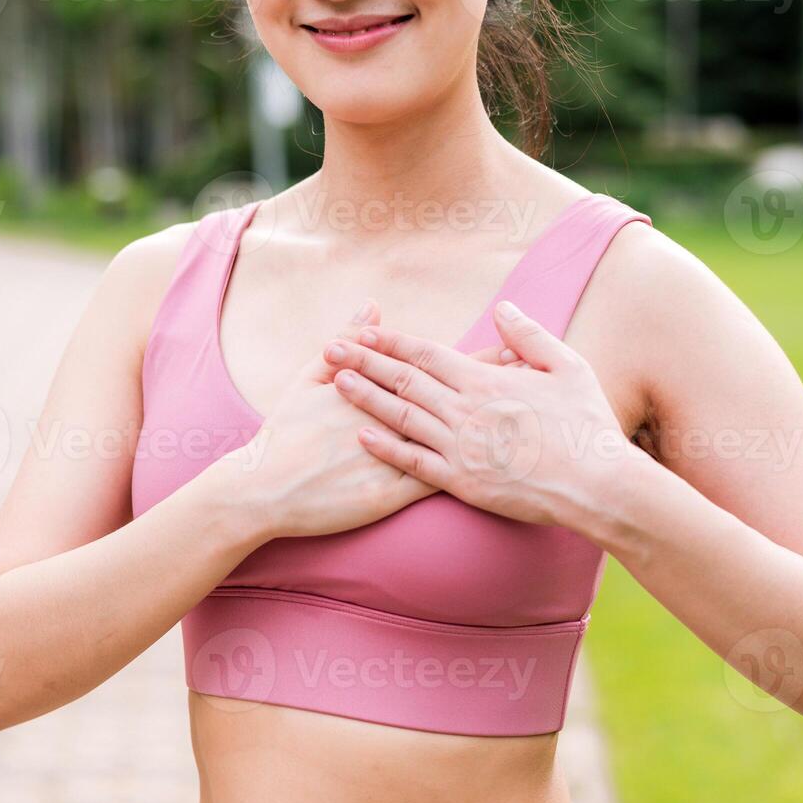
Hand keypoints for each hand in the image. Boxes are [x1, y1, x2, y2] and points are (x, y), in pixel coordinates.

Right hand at [215, 302, 514, 539]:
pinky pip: (434, 485)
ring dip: (489, 436)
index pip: (439, 370)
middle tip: (540, 384)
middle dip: (499, 394)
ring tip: (529, 428)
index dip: (479, 361)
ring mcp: (392, 459)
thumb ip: (343, 340)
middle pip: (456, 404)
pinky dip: (465, 479)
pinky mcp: (388, 495)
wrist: (263, 487)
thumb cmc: (283, 436)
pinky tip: (496, 479)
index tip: (514, 350)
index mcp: (378, 391)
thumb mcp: (308, 380)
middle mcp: (391, 420)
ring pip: (453, 443)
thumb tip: (370, 307)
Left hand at [321, 300, 641, 529]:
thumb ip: (530, 336)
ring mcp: (460, 447)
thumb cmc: (586, 424)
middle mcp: (465, 410)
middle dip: (363, 361)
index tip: (363, 330)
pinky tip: (361, 435)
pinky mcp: (461, 481)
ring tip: (335, 382)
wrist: (596, 484)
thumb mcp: (568, 367)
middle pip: (403, 380)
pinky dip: (385, 447)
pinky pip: (413, 462)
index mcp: (486, 380)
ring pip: (400, 416)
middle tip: (329, 348)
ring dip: (365, 397)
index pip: (427, 354)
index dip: (392, 341)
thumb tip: (503, 309)